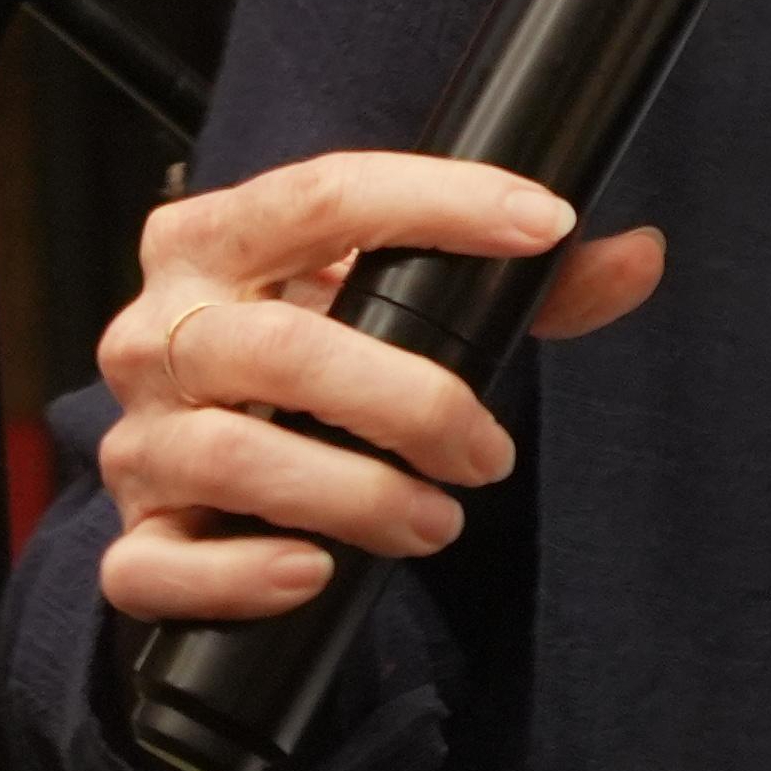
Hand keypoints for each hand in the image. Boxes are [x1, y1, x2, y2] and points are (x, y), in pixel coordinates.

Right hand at [94, 153, 662, 625]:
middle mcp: (159, 329)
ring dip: (355, 495)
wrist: (206, 468)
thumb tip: (638, 256)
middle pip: (283, 347)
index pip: (324, 193)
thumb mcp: (398, 306)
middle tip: (490, 454)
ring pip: (232, 456)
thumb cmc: (311, 366)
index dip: (442, 202)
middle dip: (413, 403)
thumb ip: (522, 286)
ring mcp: (137, 436)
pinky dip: (240, 576)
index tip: (544, 226)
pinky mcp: (132, 538)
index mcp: (214, 239)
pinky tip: (314, 574)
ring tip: (437, 522)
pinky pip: (156, 567)